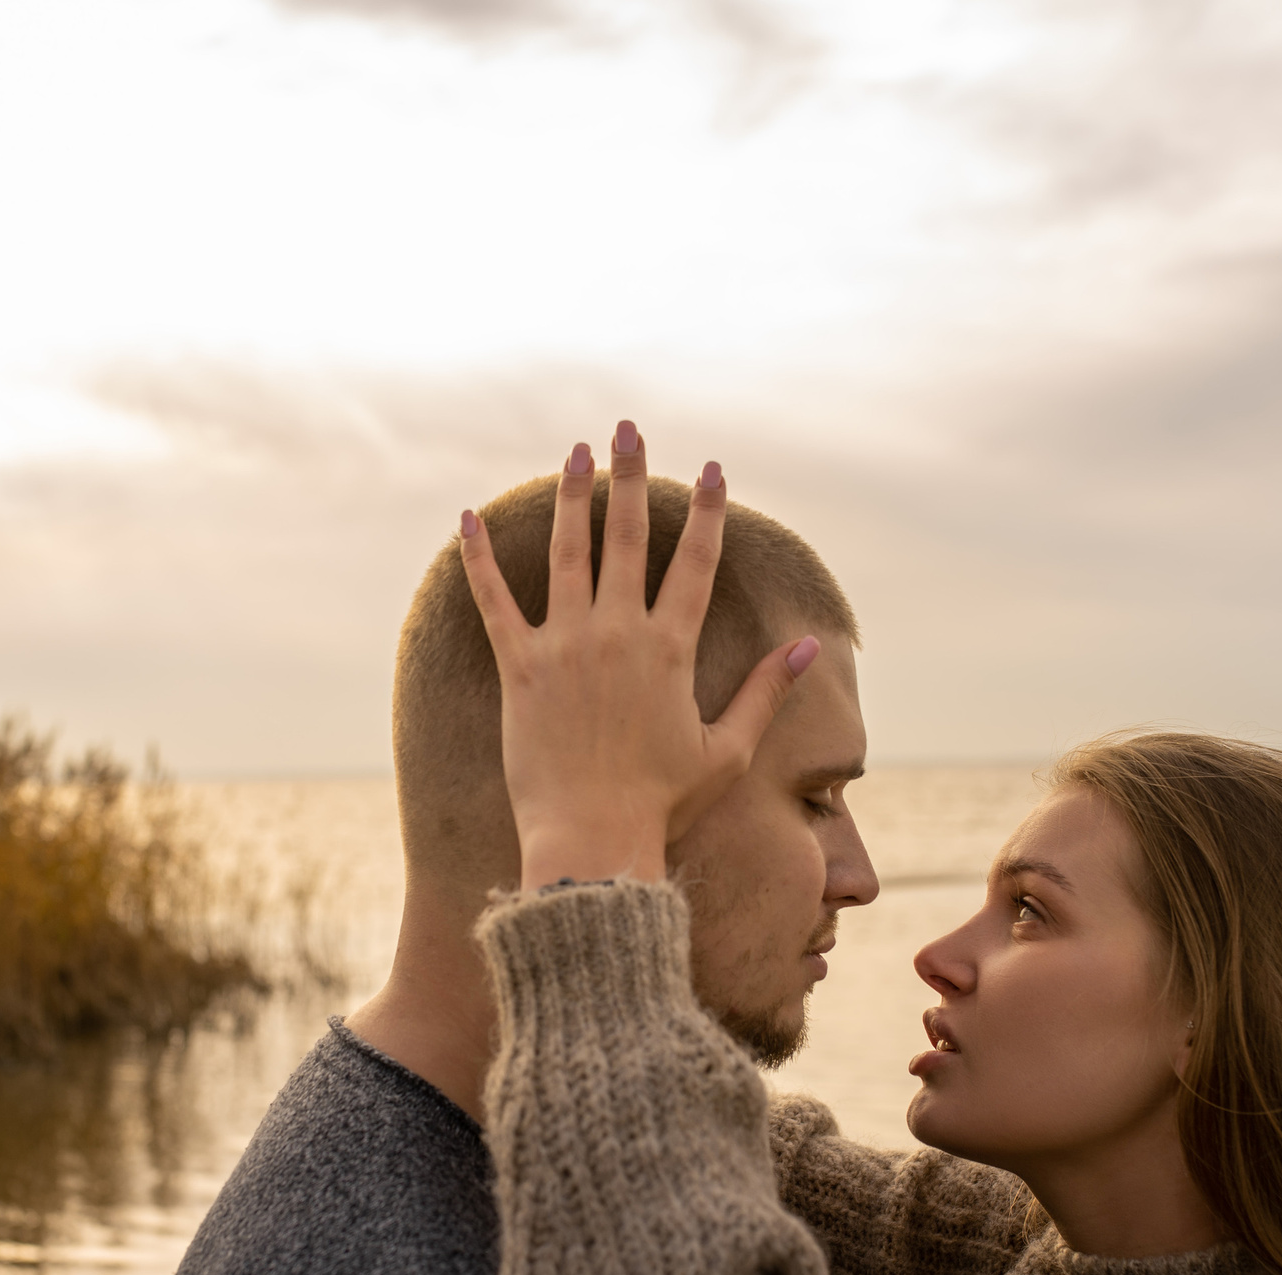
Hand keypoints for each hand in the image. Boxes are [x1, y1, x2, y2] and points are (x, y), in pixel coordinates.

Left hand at [459, 421, 820, 889]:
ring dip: (572, 496)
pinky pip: (493, 601)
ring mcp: (565, 646)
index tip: (712, 470)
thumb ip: (766, 691)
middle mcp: (618, 634)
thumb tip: (813, 648)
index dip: (706, 513)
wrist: (591, 840)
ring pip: (567, 552)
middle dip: (631, 476)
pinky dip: (478, 558)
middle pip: (627, 537)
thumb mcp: (726, 750)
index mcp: (671, 649)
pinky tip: (468, 517)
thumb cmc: (662, 804)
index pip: (693, 563)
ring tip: (576, 451)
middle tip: (629, 428)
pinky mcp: (519, 668)